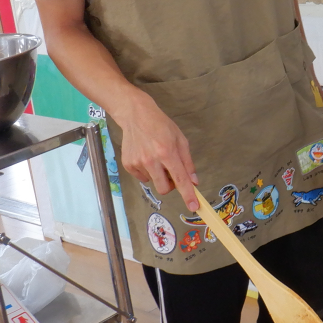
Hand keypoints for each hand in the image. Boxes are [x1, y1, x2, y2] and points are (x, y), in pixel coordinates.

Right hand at [117, 91, 198, 210]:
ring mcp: (138, 163)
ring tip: (155, 157)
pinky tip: (145, 156)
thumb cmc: (161, 126)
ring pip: (153, 182)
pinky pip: (142, 177)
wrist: (136, 115)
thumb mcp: (180, 140)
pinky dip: (147, 171)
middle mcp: (151, 160)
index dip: (188, 195)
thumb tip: (194, 182)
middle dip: (170, 185)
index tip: (194, 207)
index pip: (180, 179)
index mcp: (167, 152)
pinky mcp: (128, 164)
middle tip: (170, 171)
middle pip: (164, 188)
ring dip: (158, 175)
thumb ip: (188, 163)